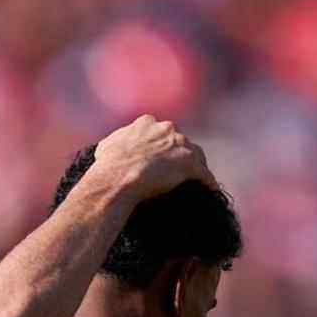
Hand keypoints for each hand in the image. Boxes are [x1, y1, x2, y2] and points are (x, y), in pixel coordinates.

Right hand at [91, 115, 214, 198]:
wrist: (117, 178)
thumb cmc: (108, 167)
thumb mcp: (106, 148)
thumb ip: (115, 143)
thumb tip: (110, 149)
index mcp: (147, 123)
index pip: (161, 133)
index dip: (162, 147)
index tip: (161, 159)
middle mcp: (166, 128)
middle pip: (180, 142)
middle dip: (180, 155)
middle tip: (178, 174)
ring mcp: (180, 145)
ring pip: (196, 155)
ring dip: (197, 168)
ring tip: (198, 183)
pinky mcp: (190, 163)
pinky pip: (204, 174)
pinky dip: (208, 183)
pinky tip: (211, 193)